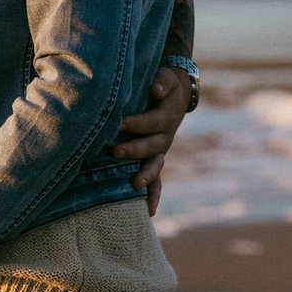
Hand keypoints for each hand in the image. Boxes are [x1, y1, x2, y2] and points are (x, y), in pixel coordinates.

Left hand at [113, 66, 192, 211]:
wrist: (178, 95)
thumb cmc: (165, 85)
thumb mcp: (166, 79)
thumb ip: (161, 83)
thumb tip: (154, 90)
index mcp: (166, 118)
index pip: (151, 122)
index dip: (136, 123)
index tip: (118, 123)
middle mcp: (166, 137)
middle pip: (151, 146)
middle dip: (133, 150)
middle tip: (114, 152)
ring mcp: (161, 151)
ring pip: (155, 166)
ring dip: (145, 176)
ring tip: (133, 186)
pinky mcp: (156, 159)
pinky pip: (157, 181)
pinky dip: (153, 196)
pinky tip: (148, 212)